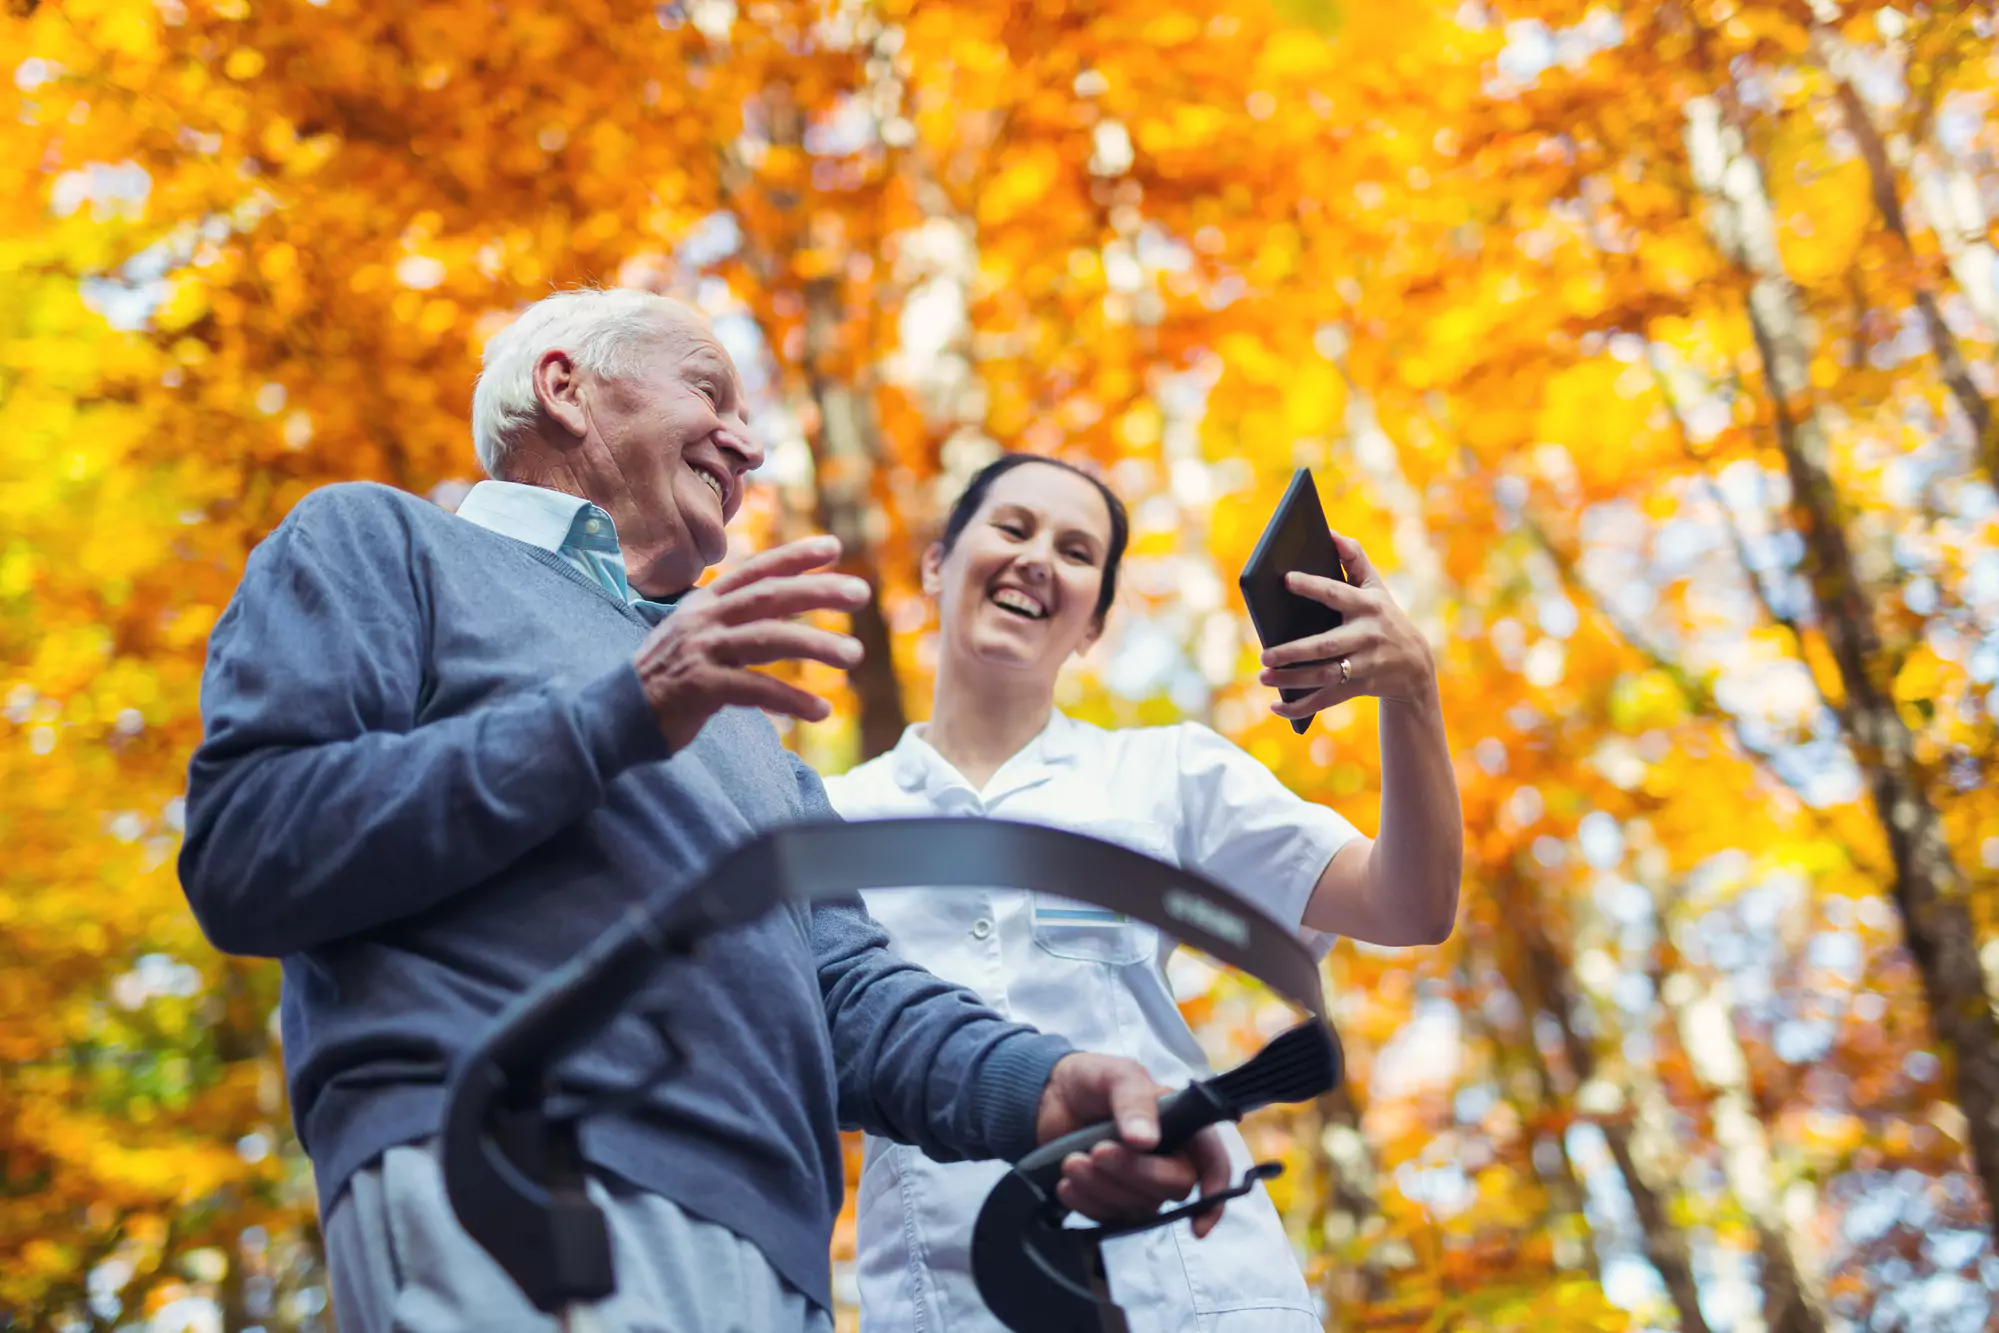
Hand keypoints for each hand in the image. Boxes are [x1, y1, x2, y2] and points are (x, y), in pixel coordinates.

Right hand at [633, 535, 870, 750]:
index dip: (794, 557)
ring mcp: (701, 650)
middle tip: (861, 593)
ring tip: (854, 656)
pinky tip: (821, 710)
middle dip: (818, 591)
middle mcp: (704, 619)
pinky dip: (791, 699)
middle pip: (770, 596)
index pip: (756, 571)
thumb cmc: (667, 678)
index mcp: (706, 603)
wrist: (615, 716)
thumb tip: (785, 612)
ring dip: (816, 645)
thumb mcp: (698, 637)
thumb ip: (736, 623)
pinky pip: (756, 689)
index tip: (834, 548)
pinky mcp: (700, 687)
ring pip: (769, 639)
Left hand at [1035, 1053, 1233, 1238]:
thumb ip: (1135, 1101)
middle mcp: (1169, 1158)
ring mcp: (1140, 1183)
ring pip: (1139, 1206)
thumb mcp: (1116, 1075)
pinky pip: (1109, 1217)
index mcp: (1182, 1125)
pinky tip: (1066, 1184)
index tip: (1197, 1223)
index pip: (1213, 1163)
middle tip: (1097, 1151)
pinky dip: (1086, 1203)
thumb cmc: (1093, 1079)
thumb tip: (1147, 1141)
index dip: (1214, 1191)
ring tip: (1071, 1161)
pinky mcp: (1112, 1199)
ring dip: (1103, 1187)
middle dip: (1134, 1172)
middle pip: (1172, 1186)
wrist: (1047, 1095)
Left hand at [1258, 531, 1434, 718]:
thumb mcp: (1376, 588)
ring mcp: (1365, 665)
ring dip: (1293, 680)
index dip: (1312, 586)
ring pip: (1325, 675)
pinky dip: (1301, 706)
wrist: (1414, 665)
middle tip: (1264, 655)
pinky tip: (1276, 707)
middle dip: (1294, 651)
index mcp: (1367, 607)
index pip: (1336, 593)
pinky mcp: (1360, 687)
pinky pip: (1327, 699)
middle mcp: (1367, 636)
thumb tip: (1331, 533)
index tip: (1286, 579)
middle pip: (1326, 645)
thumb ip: (1355, 560)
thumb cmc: (1385, 618)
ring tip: (1264, 677)